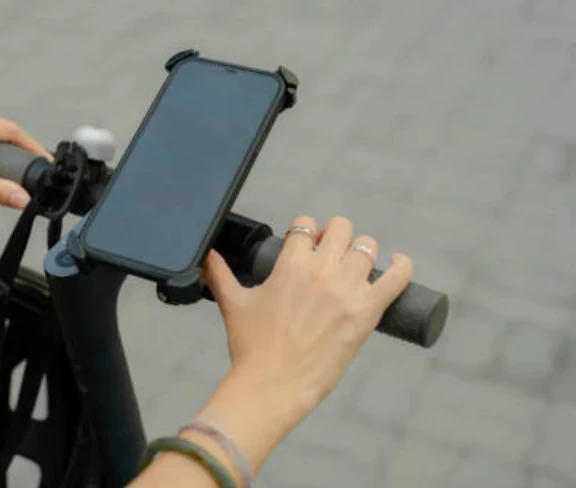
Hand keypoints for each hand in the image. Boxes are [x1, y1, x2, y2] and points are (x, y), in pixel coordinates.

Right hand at [205, 215, 413, 414]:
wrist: (272, 384)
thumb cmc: (251, 346)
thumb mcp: (232, 303)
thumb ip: (218, 273)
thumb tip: (205, 255)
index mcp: (290, 262)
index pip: (305, 224)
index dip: (307, 231)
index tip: (308, 244)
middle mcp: (321, 269)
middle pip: (342, 228)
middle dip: (337, 237)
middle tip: (333, 255)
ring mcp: (347, 289)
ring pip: (368, 247)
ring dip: (363, 252)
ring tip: (358, 266)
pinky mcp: (367, 311)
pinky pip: (397, 278)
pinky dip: (403, 268)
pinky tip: (400, 265)